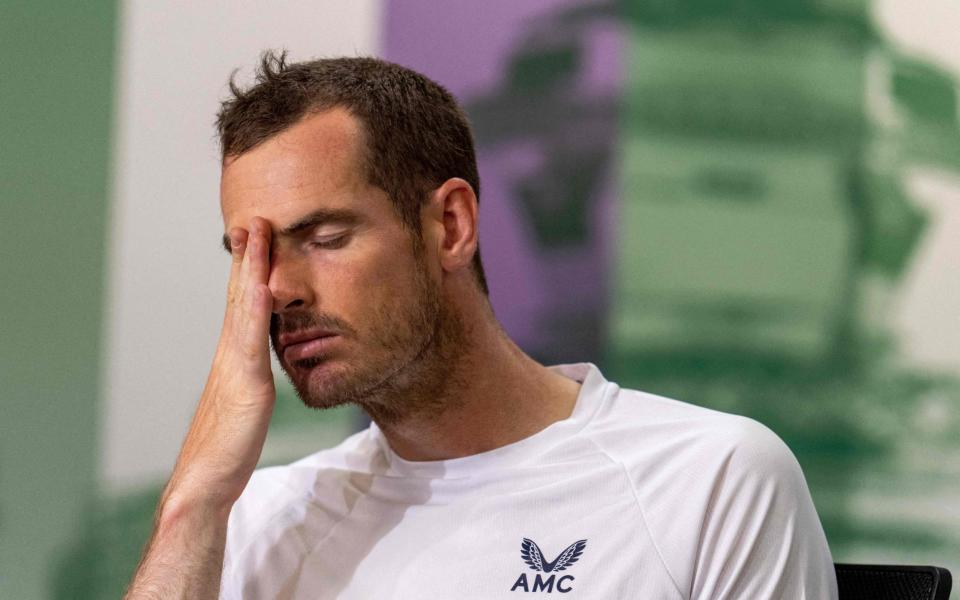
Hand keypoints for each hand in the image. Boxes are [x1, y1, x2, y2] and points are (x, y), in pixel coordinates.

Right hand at [163, 217, 275, 512]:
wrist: (205, 482)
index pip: (241, 305)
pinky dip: (256, 308)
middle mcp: (230, 354)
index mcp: (233, 358)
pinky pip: (252, 338)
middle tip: (252, 218)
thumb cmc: (226, 450)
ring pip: (243, 306)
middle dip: (246, 256)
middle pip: (238, 294)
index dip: (248, 271)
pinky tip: (265, 284)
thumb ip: (252, 381)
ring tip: (256, 231)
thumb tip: (261, 369)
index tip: (255, 239)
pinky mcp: (246, 384)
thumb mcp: (245, 405)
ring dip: (250, 267)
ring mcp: (235, 365)